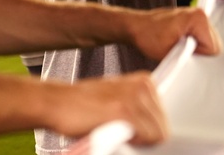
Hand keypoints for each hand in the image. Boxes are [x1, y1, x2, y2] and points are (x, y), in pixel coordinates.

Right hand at [50, 72, 166, 145]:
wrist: (58, 102)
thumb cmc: (84, 106)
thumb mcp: (118, 100)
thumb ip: (139, 109)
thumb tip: (159, 130)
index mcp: (145, 82)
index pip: (165, 117)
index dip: (151, 130)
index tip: (137, 132)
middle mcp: (143, 86)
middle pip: (163, 127)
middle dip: (146, 137)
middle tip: (120, 132)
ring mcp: (134, 97)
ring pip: (157, 134)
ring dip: (138, 140)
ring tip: (114, 131)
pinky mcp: (124, 111)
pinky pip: (146, 137)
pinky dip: (132, 143)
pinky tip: (113, 133)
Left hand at [126, 6, 221, 60]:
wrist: (136, 26)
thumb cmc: (148, 37)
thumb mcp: (169, 53)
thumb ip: (190, 59)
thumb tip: (204, 68)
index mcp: (198, 19)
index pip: (213, 48)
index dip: (199, 57)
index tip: (182, 55)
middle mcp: (201, 14)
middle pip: (213, 45)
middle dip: (199, 53)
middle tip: (179, 53)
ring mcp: (198, 17)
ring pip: (208, 43)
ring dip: (195, 50)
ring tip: (178, 48)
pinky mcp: (194, 21)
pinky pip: (202, 39)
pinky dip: (193, 45)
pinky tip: (179, 45)